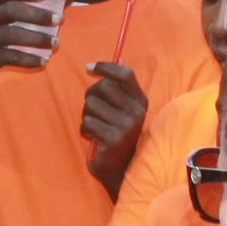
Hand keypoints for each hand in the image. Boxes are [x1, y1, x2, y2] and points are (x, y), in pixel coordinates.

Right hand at [0, 0, 58, 88]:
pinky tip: (43, 61)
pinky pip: (11, 57)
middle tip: (58, 19)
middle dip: (37, 14)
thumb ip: (15, 12)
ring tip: (55, 42)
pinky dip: (29, 59)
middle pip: (11, 11)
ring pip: (13, 35)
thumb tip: (53, 9)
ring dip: (37, 38)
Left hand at [81, 59, 147, 191]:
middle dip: (91, 95)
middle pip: (103, 87)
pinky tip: (94, 138)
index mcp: (140, 100)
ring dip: (86, 115)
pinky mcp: (113, 139)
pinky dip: (85, 130)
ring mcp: (126, 125)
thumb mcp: (124, 108)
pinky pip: (87, 122)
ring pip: (91, 105)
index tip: (89, 68)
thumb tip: (120, 57)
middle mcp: (137, 111)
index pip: (125, 74)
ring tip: (95, 126)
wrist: (120, 168)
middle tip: (92, 108)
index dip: (105, 67)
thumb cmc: (117, 132)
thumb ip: (121, 86)